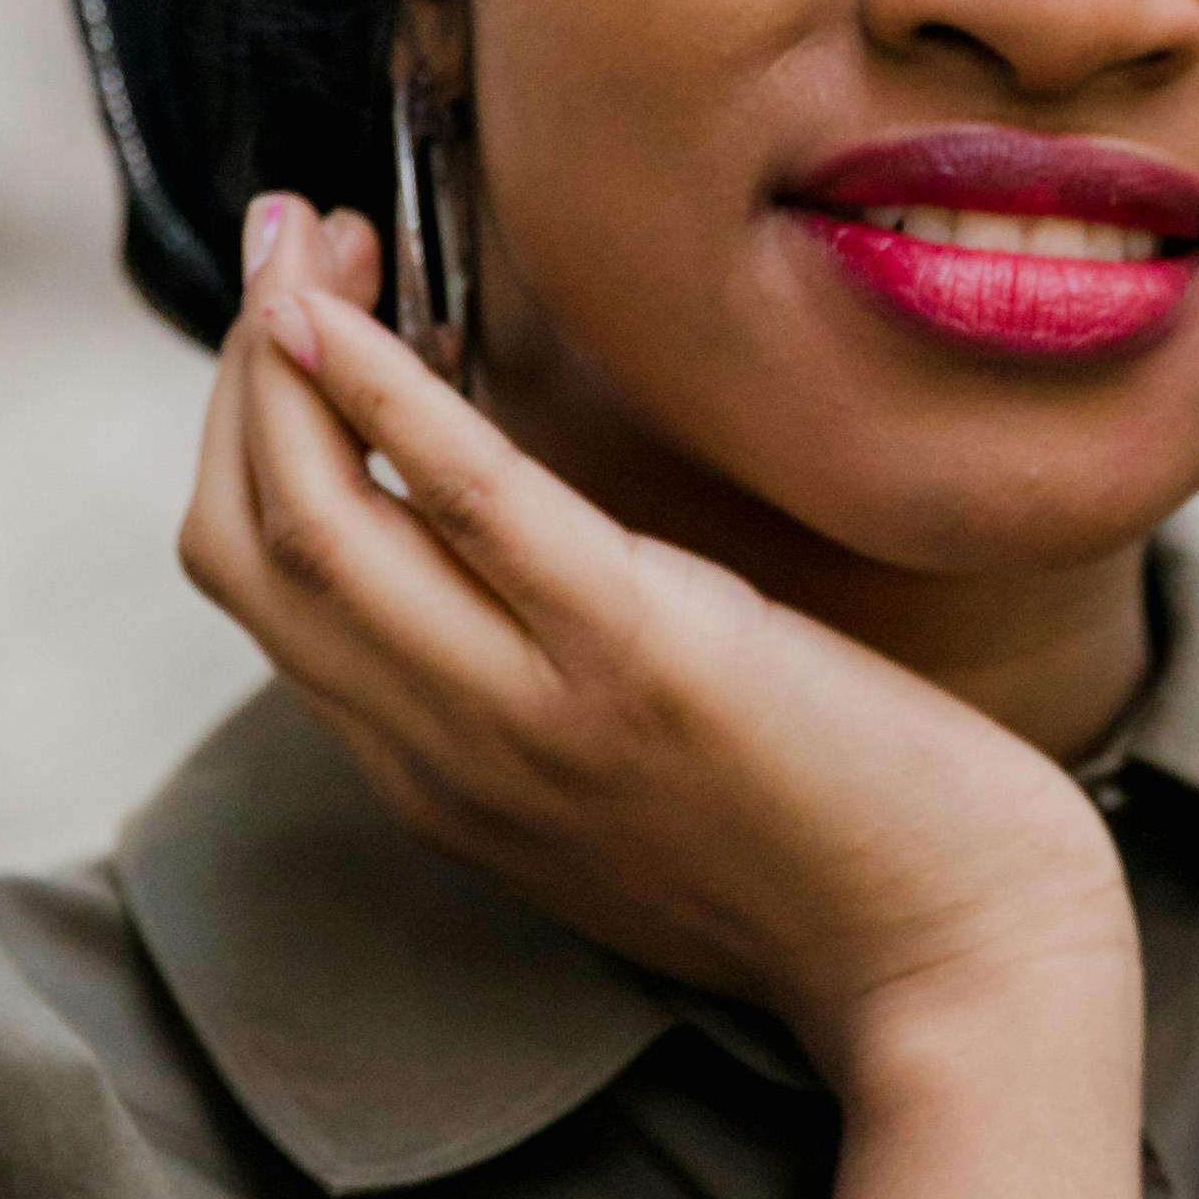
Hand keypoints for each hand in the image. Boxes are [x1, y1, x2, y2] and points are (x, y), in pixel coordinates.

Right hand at [182, 212, 1133, 1075]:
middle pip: (252, 549)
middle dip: (240, 379)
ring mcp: (531, 712)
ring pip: (314, 524)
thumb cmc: (832, 849)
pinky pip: (467, 504)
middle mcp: (448, 753)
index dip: (248, 437)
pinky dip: (381, 396)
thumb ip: (538, 677)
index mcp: (438, 778)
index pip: (268, 594)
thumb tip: (503, 525)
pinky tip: (350, 308)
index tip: (293, 319)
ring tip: (317, 235)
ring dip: (283, 356)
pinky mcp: (639, 656)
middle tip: (289, 243)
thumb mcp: (629, 777)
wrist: (959, 963)